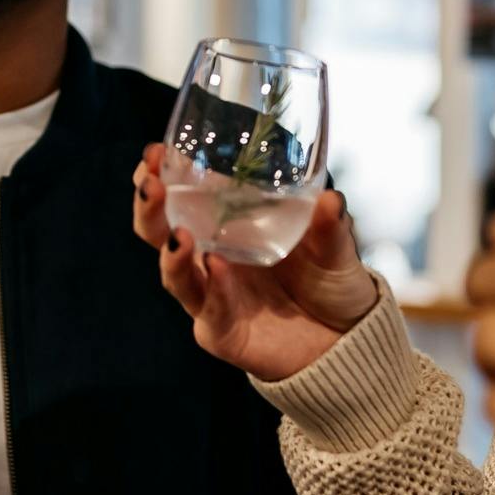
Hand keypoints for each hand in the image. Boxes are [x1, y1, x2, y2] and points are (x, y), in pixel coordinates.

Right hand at [134, 144, 378, 381]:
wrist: (346, 342)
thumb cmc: (329, 284)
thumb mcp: (334, 248)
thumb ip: (329, 225)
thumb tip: (329, 198)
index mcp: (226, 227)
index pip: (179, 196)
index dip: (161, 174)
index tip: (157, 152)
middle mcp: (209, 258)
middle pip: (159, 233)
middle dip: (149, 208)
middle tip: (151, 182)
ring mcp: (212, 296)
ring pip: (174, 275)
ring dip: (171, 253)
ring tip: (180, 235)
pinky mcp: (222, 330)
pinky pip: (209, 310)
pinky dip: (211, 290)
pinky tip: (216, 268)